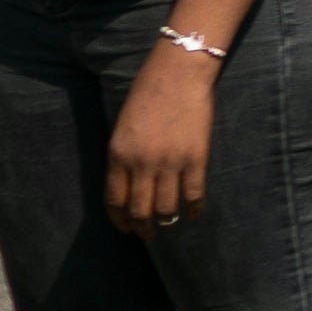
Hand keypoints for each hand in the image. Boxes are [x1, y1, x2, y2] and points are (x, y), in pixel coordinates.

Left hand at [105, 48, 218, 233]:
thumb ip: (123, 157)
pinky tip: (193, 215)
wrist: (178, 74)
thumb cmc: (147, 94)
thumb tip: (130, 185)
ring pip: (166, 208)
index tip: (126, 228)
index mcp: (119, 155)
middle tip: (147, 237)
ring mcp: (170, 162)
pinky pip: (194, 194)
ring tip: (168, 227)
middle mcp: (142, 164)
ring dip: (166, 223)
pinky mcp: (196, 159)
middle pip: (140, 210)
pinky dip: (193, 209)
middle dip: (142, 229)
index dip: (120, 220)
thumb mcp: (122, 127)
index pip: (115, 200)